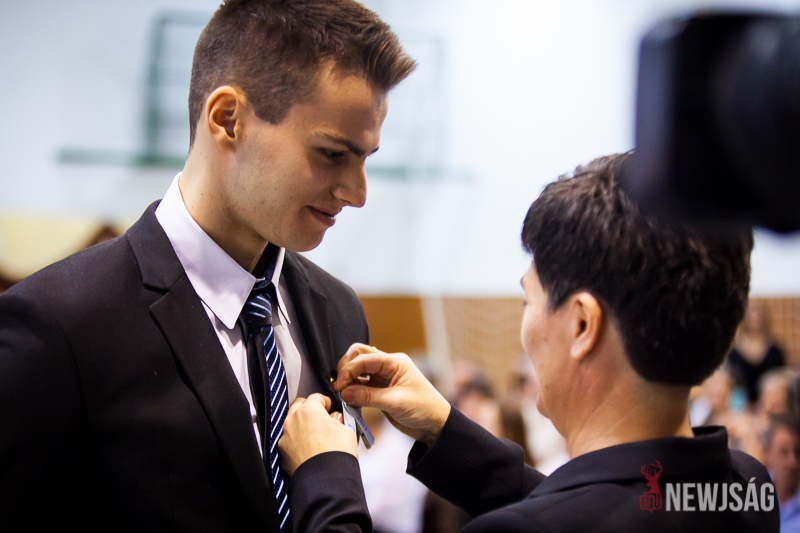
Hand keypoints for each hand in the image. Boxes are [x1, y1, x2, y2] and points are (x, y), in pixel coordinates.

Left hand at [278, 393, 357, 475]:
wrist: (326, 480)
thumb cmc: (336, 454)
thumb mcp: (346, 430)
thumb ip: (337, 420)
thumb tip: (333, 420)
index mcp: (309, 410)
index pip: (316, 397)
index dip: (326, 402)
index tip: (330, 408)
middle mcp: (293, 420)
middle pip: (299, 405)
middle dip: (309, 408)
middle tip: (321, 417)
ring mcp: (285, 436)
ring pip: (291, 422)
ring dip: (301, 424)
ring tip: (314, 434)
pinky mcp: (282, 452)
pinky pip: (289, 440)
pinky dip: (296, 440)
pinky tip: (308, 448)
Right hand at [334, 343, 450, 444]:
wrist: (435, 425)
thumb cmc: (423, 409)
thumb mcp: (396, 402)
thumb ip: (368, 396)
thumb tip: (344, 392)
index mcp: (395, 362)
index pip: (365, 358)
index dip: (349, 370)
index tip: (339, 386)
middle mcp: (387, 366)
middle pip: (359, 356)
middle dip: (346, 369)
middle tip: (339, 387)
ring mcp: (382, 377)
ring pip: (358, 370)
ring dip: (348, 380)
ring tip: (343, 395)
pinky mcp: (379, 390)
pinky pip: (360, 384)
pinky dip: (352, 390)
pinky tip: (349, 399)